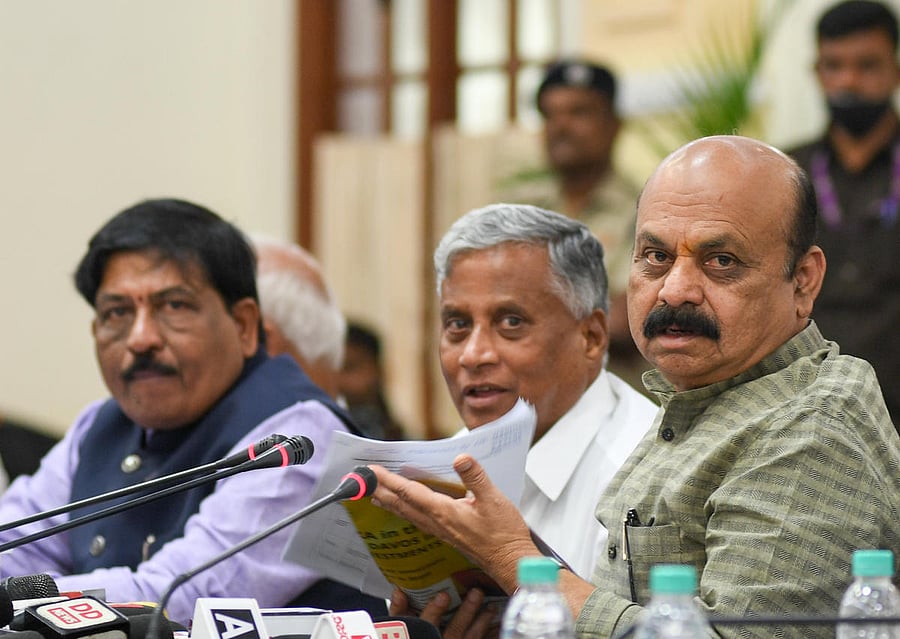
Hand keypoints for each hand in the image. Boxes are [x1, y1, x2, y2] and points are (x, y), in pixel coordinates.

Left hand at [369, 454, 538, 592]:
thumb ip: (476, 477)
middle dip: (381, 490)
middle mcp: (437, 523)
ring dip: (390, 501)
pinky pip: (418, 520)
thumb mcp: (494, 499)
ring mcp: (440, 531)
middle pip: (402, 504)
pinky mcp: (446, 534)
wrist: (509, 562)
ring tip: (375, 493)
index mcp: (444, 512)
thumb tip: (461, 458)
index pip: (410, 492)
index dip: (389, 480)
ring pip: (407, 513)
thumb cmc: (503, 535)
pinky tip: (405, 509)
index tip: (373, 471)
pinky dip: (405, 510)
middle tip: (364, 479)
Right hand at [390, 587, 498, 638]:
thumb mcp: (398, 629)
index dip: (435, 611)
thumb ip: (399, 612)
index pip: (427, 624)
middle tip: (477, 593)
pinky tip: (496, 628)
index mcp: (422, 635)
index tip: (443, 595)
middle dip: (466, 612)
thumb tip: (399, 591)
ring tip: (490, 607)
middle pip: (454, 631)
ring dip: (481, 623)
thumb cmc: (411, 635)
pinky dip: (489, 637)